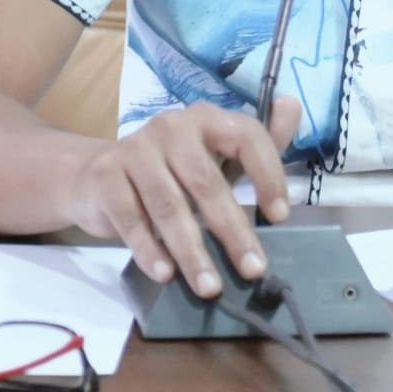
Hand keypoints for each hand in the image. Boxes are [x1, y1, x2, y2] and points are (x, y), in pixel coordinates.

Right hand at [63, 96, 302, 298]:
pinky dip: (149, 250)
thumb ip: (259, 141)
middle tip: (253, 269)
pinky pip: (131, 218)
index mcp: (206, 117)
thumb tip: (293, 104)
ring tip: (210, 287)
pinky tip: (165, 275)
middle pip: (206, 182)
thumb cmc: (172, 169)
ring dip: (191, 252)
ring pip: (169, 206)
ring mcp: (135, 148)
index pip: (246, 137)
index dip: (267, 175)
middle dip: (233, 230)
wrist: (99, 176)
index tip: (280, 217)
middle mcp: (171, 125)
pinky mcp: (106, 175)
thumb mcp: (218, 157)